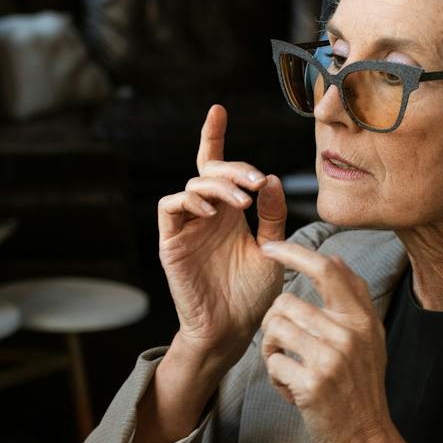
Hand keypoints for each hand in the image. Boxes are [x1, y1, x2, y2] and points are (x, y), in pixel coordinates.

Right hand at [158, 105, 288, 361]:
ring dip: (218, 185)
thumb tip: (273, 180)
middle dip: (234, 168)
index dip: (214, 137)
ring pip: (192, 185)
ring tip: (243, 202)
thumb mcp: (272, 251)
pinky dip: (190, 201)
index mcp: (228, 213)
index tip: (218, 109)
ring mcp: (186, 228)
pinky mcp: (171, 243)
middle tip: (257, 183)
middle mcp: (206, 215)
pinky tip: (213, 211)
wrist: (232, 332)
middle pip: (209, 170)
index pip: (216, 166)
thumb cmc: (252, 297)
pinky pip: (170, 207)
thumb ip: (273, 217)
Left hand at [257, 243, 423, 442]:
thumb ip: (353, 299)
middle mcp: (349, 334)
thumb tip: (335, 258)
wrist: (364, 438)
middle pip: (286, 303)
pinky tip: (292, 390)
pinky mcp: (312, 383)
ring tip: (290, 369)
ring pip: (274, 329)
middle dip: (274, 325)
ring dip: (272, 351)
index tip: (270, 247)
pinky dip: (276, 378)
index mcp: (363, 319)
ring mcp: (331, 358)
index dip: (295, 252)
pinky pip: (273, 363)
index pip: (327, 270)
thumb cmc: (360, 388)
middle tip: (286, 349)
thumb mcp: (369, 339)